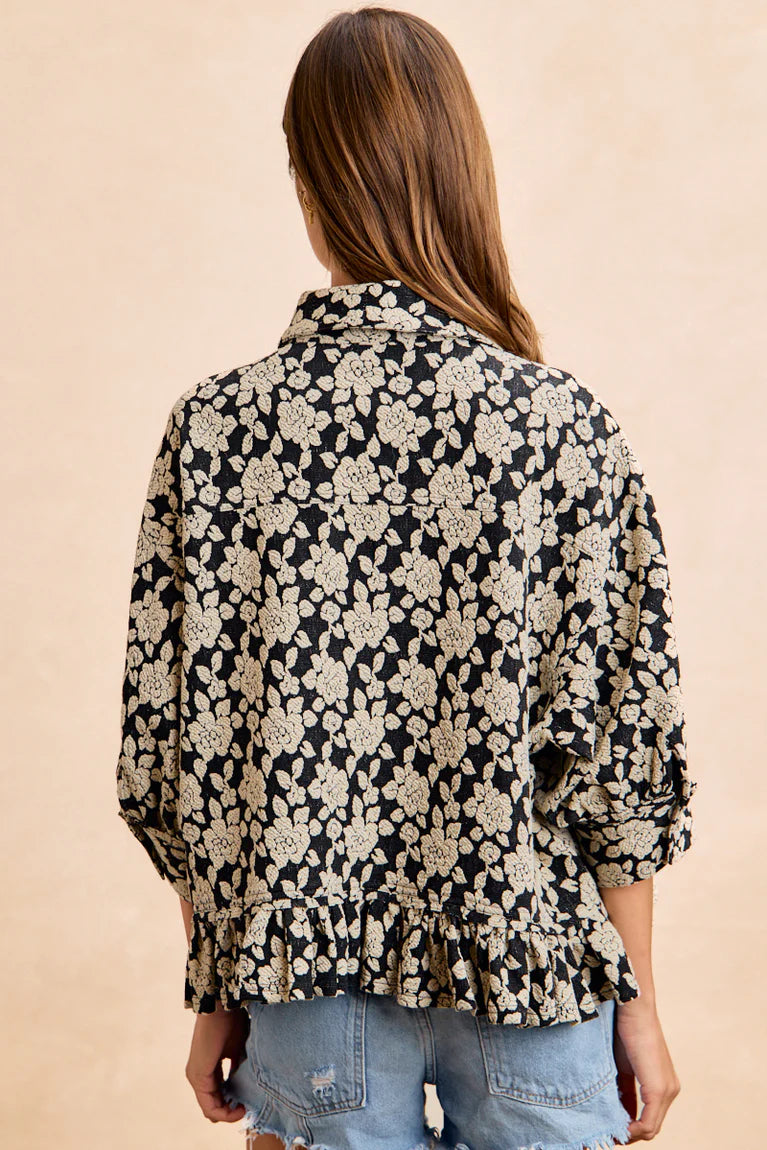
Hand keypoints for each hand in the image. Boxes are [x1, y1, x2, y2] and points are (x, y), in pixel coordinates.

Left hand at [185, 1004, 249, 1122]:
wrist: (222, 1006)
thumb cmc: (231, 1022)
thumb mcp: (239, 1050)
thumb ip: (238, 1069)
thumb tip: (247, 1088)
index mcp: (207, 1069)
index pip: (217, 1096)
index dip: (233, 1103)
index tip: (250, 1102)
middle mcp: (198, 1076)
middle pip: (213, 1106)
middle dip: (231, 1111)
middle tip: (249, 1108)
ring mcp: (196, 1077)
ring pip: (210, 1109)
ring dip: (229, 1113)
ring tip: (245, 1108)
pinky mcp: (198, 1076)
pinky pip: (209, 1106)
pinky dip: (225, 1111)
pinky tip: (240, 1106)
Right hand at [612, 997, 680, 1141]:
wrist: (634, 1009)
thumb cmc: (626, 1031)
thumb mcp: (623, 1066)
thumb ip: (622, 1088)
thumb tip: (613, 1110)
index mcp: (664, 1084)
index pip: (649, 1118)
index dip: (629, 1127)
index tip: (610, 1127)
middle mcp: (670, 1090)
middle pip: (651, 1127)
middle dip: (629, 1134)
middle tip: (607, 1134)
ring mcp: (667, 1091)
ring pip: (650, 1129)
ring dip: (629, 1134)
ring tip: (609, 1132)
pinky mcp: (658, 1089)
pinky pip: (648, 1123)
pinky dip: (632, 1130)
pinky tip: (618, 1129)